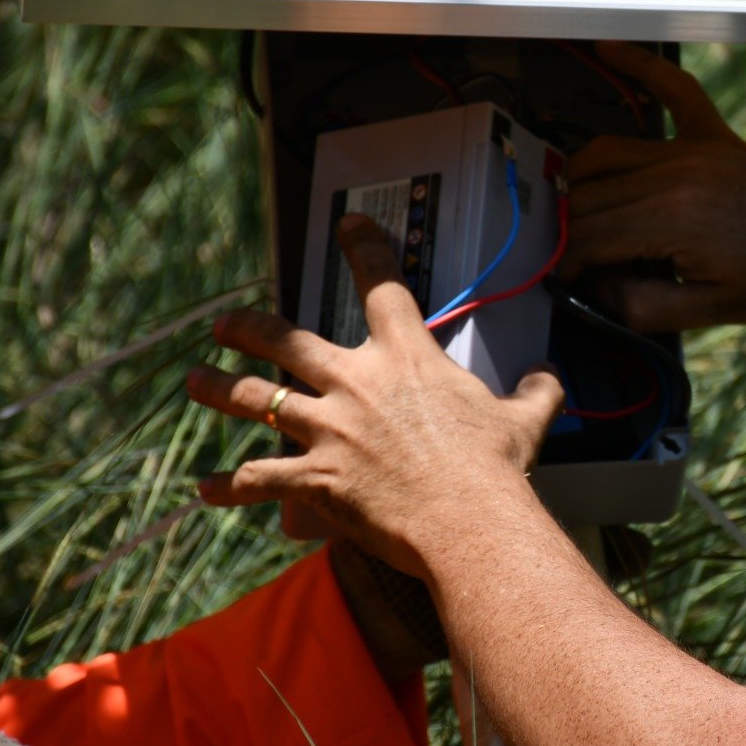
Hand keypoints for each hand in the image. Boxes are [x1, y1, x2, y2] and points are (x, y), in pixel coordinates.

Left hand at [186, 215, 563, 575]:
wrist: (467, 520)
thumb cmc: (495, 468)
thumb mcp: (526, 420)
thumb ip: (536, 391)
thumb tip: (549, 378)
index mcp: (406, 358)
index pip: (382, 285)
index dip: (365, 247)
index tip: (348, 225)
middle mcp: (357, 384)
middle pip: (287, 342)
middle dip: (249, 329)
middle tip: (225, 324)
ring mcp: (328, 430)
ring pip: (259, 400)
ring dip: (221, 391)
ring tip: (196, 382)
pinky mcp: (313, 478)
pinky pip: (257, 477)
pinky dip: (229, 485)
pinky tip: (205, 488)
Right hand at [562, 43, 745, 331]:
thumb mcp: (716, 311)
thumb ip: (644, 306)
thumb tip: (594, 291)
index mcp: (672, 219)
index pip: (585, 238)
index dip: (564, 267)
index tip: (560, 286)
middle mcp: (676, 172)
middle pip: (587, 198)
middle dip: (565, 233)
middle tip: (564, 263)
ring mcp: (698, 148)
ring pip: (607, 154)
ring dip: (578, 183)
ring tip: (570, 218)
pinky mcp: (719, 138)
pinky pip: (673, 91)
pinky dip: (640, 66)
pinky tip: (606, 46)